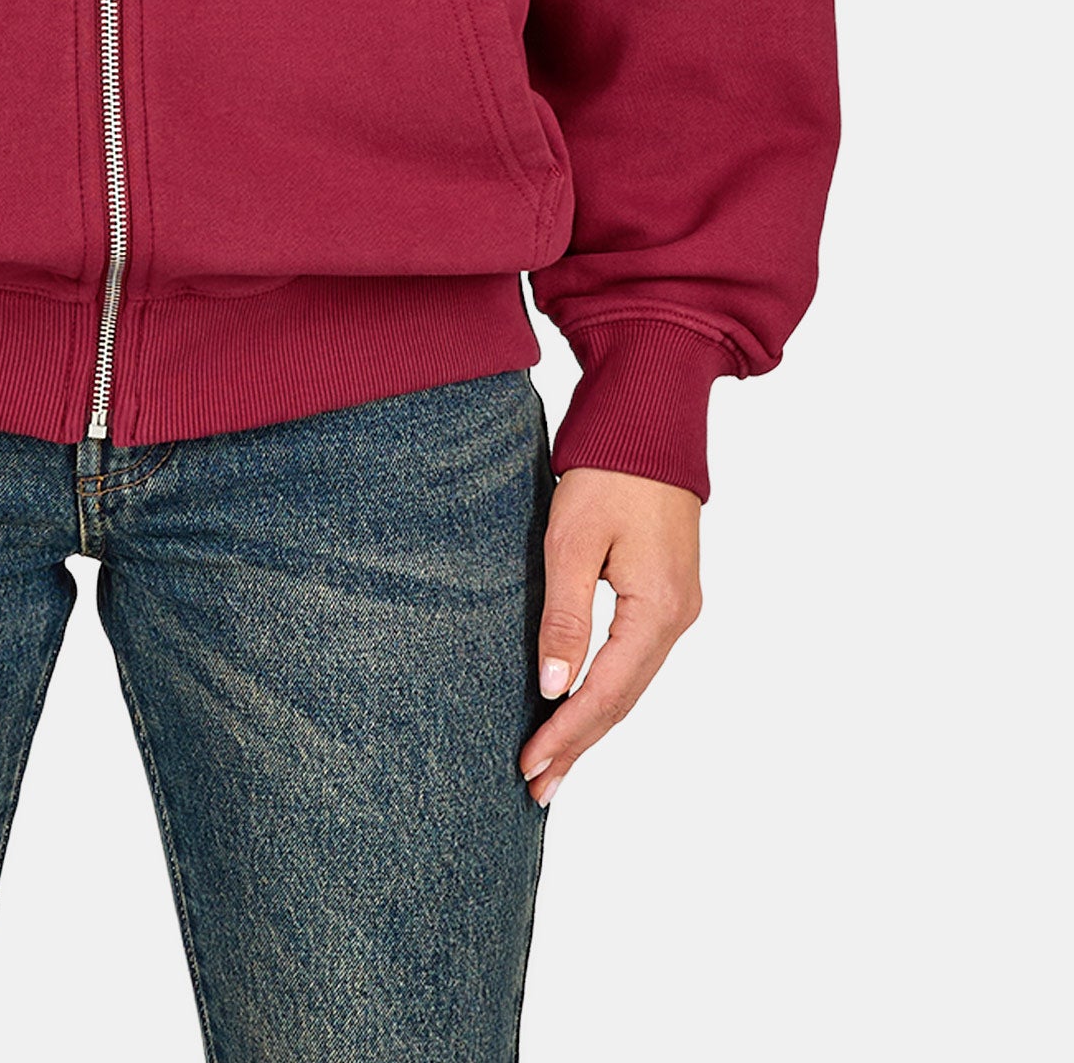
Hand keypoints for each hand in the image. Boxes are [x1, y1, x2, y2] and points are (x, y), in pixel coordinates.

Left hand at [520, 466, 700, 806]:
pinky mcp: (667, 593)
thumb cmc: (609, 471)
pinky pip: (635, 659)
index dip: (567, 735)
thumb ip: (566, 616)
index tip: (530, 768)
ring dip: (592, 723)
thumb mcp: (574, 540)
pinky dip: (606, 690)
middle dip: (578, 745)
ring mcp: (677, 607)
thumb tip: (553, 687)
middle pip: (623, 699)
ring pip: (631, 683)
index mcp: (658, 609)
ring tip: (554, 763)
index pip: (607, 693)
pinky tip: (581, 706)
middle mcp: (677, 618)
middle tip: (537, 788)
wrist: (651, 421)